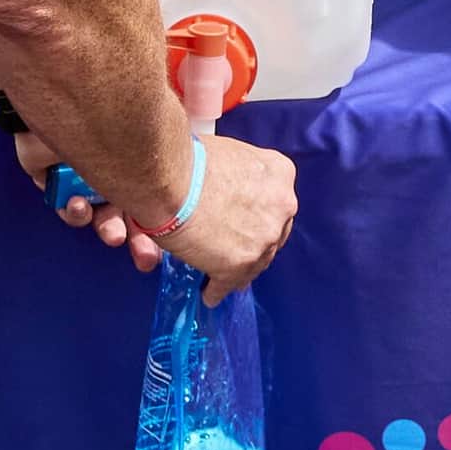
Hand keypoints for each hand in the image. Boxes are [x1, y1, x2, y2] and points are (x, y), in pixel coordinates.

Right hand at [19, 129, 297, 296]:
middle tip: (234, 249)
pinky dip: (217, 290)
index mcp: (280, 173)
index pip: (275, 202)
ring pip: (255, 262)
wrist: (168, 177)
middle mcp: (282, 206)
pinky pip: (229, 284)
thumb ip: (238, 175)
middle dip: (253, 242)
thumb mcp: (228, 155)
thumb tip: (229, 189)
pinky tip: (209, 294)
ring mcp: (264, 238)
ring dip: (238, 270)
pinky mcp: (239, 264)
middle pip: (271, 233)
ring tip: (221, 277)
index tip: (247, 224)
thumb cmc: (188, 158)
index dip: (258, 216)